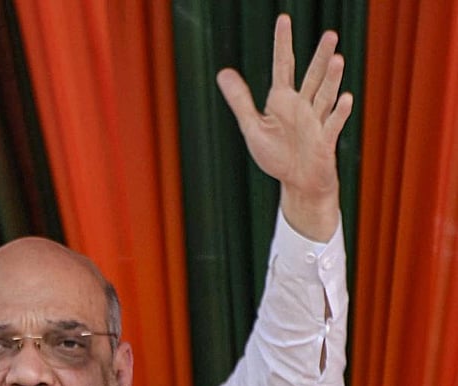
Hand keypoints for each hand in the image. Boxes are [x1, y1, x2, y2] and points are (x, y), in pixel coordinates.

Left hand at [215, 14, 352, 240]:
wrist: (297, 183)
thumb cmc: (277, 155)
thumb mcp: (253, 128)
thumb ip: (240, 101)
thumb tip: (223, 72)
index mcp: (283, 100)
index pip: (283, 65)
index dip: (282, 43)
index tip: (283, 18)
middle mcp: (302, 106)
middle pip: (312, 76)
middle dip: (320, 57)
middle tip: (330, 34)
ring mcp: (316, 121)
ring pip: (325, 95)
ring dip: (332, 79)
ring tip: (338, 59)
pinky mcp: (325, 140)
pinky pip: (333, 124)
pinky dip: (339, 112)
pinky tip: (346, 98)